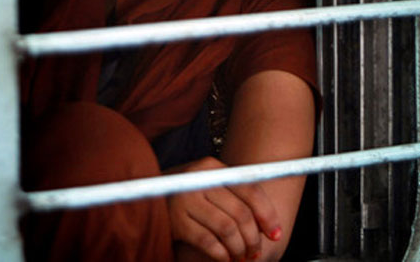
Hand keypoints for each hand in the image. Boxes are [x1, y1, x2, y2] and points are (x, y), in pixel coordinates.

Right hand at [167, 156, 282, 261]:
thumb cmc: (185, 196)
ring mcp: (185, 199)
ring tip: (242, 257)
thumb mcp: (208, 187)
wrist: (143, 197)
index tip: (276, 234)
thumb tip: (267, 225)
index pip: (250, 190)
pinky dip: (221, 254)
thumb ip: (234, 198)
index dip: (268, 215)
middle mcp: (200, 178)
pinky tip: (225, 258)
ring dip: (239, 248)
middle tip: (256, 252)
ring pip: (227, 228)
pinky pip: (208, 241)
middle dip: (253, 237)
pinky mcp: (174, 220)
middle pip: (241, 212)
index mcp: (213, 166)